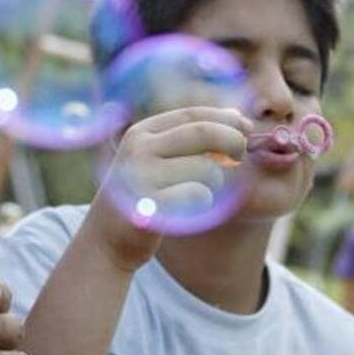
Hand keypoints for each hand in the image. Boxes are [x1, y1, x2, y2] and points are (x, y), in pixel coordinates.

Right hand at [89, 106, 252, 268]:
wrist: (107, 239)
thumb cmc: (144, 196)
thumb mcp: (158, 158)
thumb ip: (192, 138)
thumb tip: (238, 117)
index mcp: (141, 133)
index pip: (192, 114)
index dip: (224, 118)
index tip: (246, 127)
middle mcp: (138, 149)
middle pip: (203, 133)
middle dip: (232, 141)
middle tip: (241, 155)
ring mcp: (141, 177)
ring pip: (206, 168)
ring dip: (215, 181)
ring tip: (199, 192)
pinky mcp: (150, 206)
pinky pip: (199, 195)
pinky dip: (204, 203)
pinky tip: (189, 210)